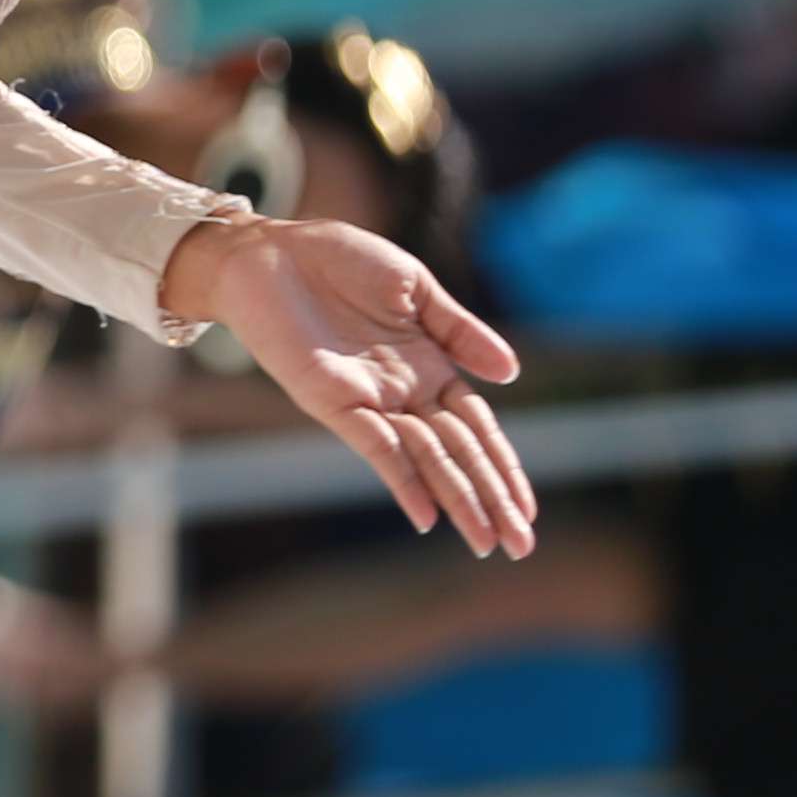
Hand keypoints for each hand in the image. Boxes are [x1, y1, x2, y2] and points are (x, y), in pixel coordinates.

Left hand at [162, 214, 536, 556]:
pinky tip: (426, 514)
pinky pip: (374, 444)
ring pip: (424, 457)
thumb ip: (459, 330)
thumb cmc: (338, 260)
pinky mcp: (331, 399)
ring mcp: (368, 399)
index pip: (476, 428)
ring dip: (458, 499)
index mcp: (428, 366)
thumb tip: (512, 373)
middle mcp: (401, 392)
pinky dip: (402, 478)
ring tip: (486, 541)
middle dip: (491, 498)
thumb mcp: (413, 287)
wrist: (267, 249)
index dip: (503, 466)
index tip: (528, 509)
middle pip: (458, 453)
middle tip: (521, 546)